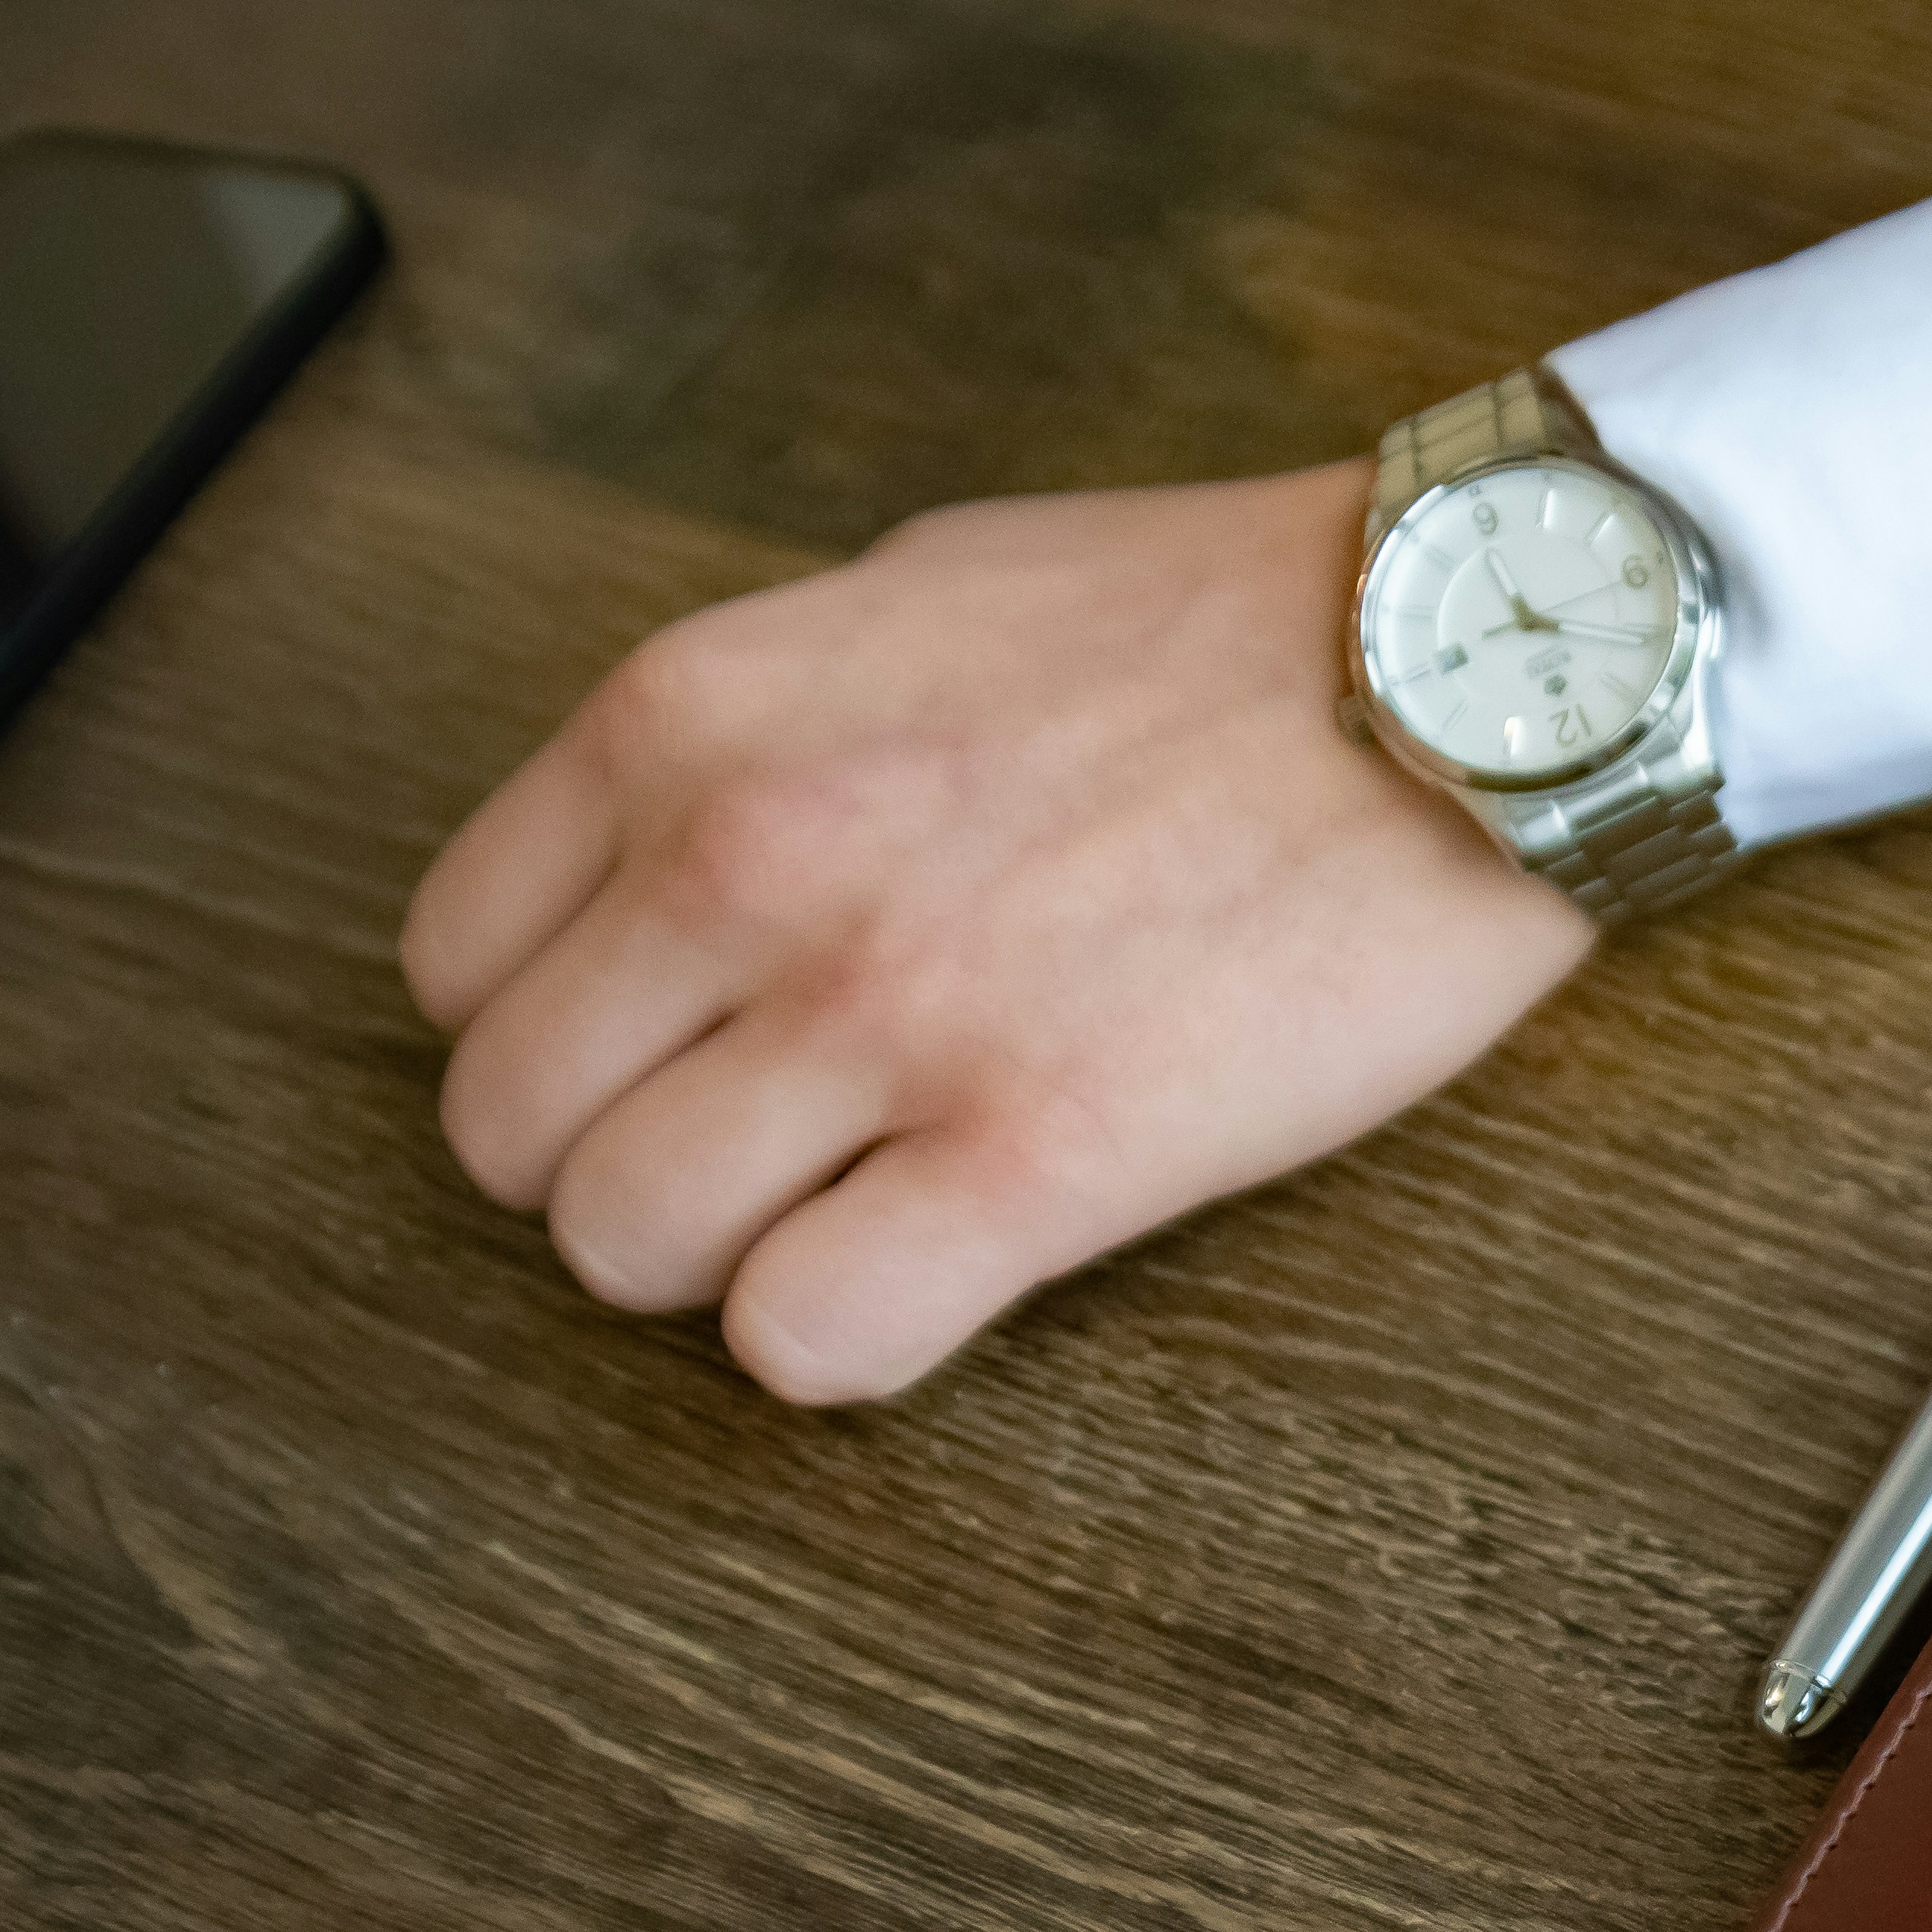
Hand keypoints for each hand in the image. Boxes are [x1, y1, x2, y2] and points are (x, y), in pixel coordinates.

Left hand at [401, 461, 1591, 1404]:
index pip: (461, 970)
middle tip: (777, 1154)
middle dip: (630, 1165)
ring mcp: (886, 1017)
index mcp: (694, 720)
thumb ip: (764, 721)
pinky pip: (809, 1336)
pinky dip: (846, 1338)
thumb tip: (687, 840)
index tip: (681, 1051)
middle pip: (517, 1139)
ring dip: (732, 1262)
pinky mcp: (1040, 1152)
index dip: (568, 1039)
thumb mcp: (919, 593)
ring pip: (629, 1249)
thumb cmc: (1224, 622)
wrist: (1471, 668)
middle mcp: (747, 864)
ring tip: (868, 1210)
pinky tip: (943, 1270)